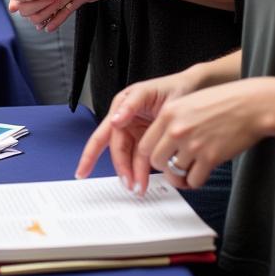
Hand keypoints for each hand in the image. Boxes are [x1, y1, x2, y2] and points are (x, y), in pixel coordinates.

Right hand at [74, 71, 200, 189]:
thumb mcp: (147, 92)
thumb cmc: (169, 87)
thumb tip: (114, 120)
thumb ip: (129, 105)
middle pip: (117, 150)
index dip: (90, 154)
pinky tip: (145, 180)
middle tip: (129, 184)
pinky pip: (142, 159)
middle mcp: (125, 122)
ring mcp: (136, 133)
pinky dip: (142, 171)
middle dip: (121, 169)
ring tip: (139, 188)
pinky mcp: (148, 141)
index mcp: (120, 109)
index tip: (83, 171)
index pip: (102, 135)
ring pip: (129, 158)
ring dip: (133, 173)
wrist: (191, 91)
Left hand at [133, 79, 273, 191]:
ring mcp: (192, 144)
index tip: (157, 159)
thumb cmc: (223, 102)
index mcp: (168, 114)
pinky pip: (193, 180)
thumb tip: (161, 142)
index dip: (150, 155)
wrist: (250, 105)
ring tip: (189, 171)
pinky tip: (201, 174)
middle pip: (156, 161)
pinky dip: (195, 181)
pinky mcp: (210, 157)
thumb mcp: (187, 103)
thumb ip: (171, 121)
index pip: (145, 144)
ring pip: (174, 173)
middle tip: (173, 167)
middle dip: (164, 168)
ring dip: (181, 176)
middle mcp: (176, 130)